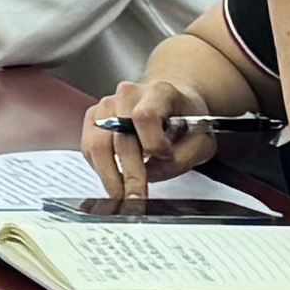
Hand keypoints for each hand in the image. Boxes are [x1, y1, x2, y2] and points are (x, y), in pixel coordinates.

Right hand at [83, 72, 227, 208]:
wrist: (174, 104)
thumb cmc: (187, 122)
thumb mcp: (201, 141)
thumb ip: (182, 158)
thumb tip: (150, 173)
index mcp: (159, 92)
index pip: (144, 116)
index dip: (153, 142)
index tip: (165, 156)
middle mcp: (128, 94)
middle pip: (119, 136)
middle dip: (129, 173)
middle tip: (136, 197)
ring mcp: (107, 105)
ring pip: (97, 145)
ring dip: (109, 175)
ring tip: (121, 195)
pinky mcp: (93, 119)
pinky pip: (88, 148)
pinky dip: (99, 168)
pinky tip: (114, 180)